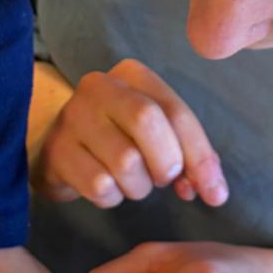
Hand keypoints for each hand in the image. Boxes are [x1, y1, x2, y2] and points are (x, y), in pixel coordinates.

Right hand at [31, 58, 226, 208]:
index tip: (215, 194)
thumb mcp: (156, 134)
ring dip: (139, 186)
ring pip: (124, 160)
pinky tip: (108, 188)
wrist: (60, 148)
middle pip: (147, 122)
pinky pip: (100, 185)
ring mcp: (72, 117)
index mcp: (132, 75)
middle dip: (166, 163)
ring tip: (133, 183)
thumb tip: (213, 191)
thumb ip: (188, 154)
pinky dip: (113, 198)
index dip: (200, 156)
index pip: (176, 112)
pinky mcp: (56, 151)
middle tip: (163, 180)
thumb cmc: (119, 138)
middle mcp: (98, 87)